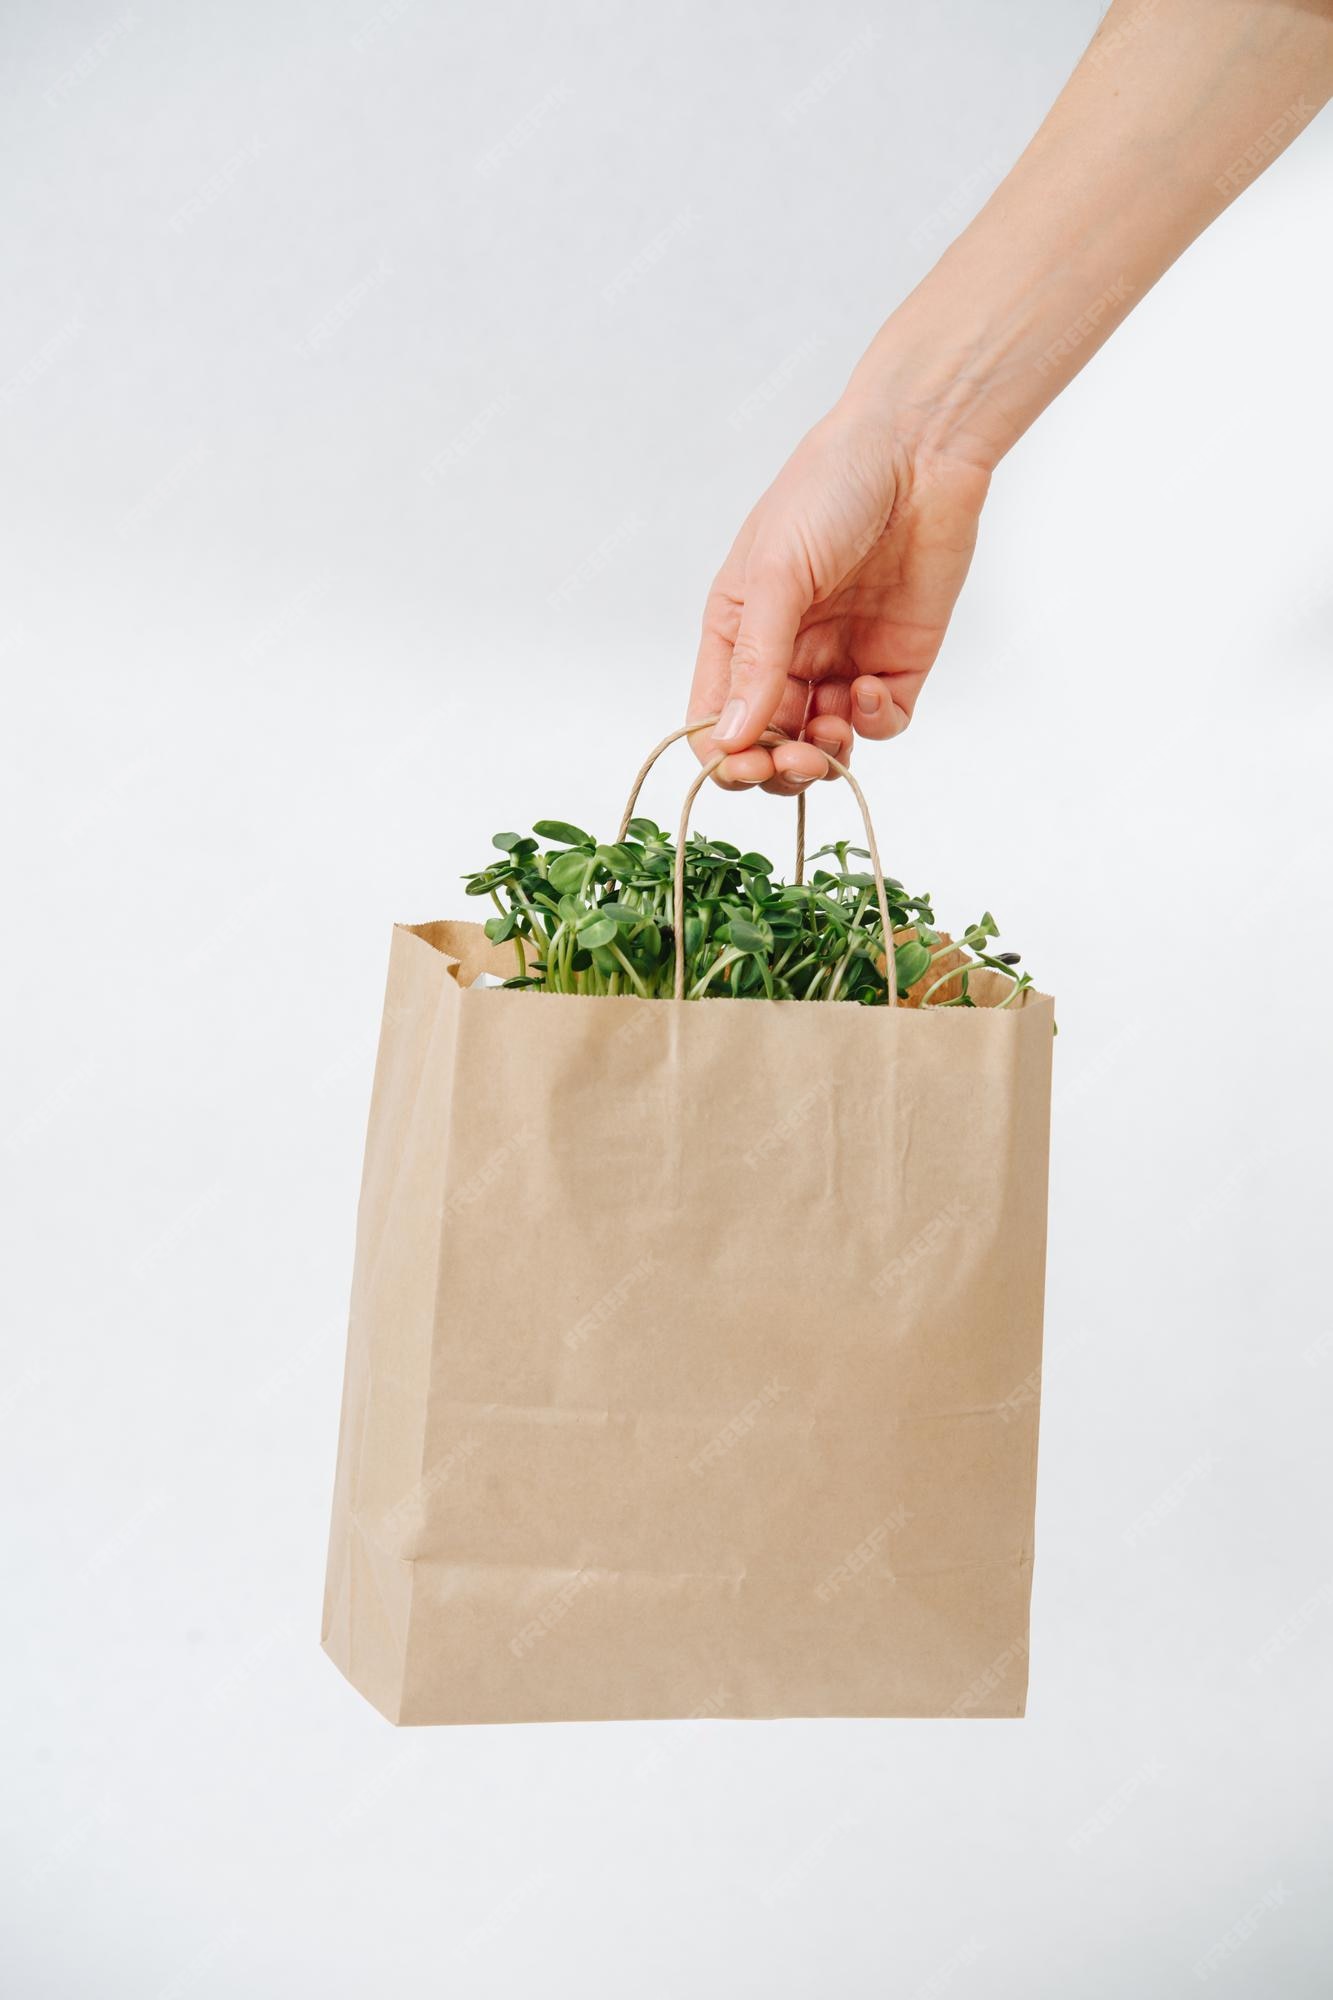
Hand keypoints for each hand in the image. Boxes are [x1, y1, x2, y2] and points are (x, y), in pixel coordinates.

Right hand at [687, 395, 991, 792]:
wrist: (918, 451)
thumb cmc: (828, 490)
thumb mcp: (776, 573)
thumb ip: (756, 660)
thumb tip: (729, 738)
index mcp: (738, 631)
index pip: (716, 719)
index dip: (726, 756)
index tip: (746, 765)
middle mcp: (786, 654)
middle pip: (770, 744)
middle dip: (779, 766)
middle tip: (798, 759)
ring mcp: (841, 660)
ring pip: (825, 745)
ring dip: (825, 753)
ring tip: (832, 730)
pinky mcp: (896, 662)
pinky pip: (881, 723)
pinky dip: (873, 723)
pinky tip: (868, 689)